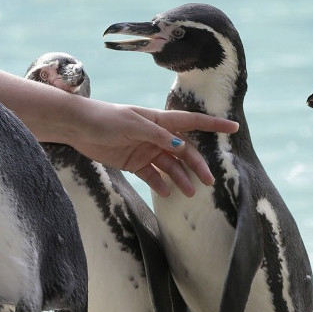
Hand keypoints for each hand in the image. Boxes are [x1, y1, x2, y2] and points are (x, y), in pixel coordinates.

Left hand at [68, 99, 238, 196]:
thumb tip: (182, 147)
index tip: (234, 126)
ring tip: (189, 193)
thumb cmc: (105, 118)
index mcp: (158, 120)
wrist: (78, 127)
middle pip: (183, 151)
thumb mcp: (133, 124)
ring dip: (180, 178)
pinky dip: (160, 183)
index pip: (191, 121)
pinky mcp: (133, 162)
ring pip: (170, 165)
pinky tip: (166, 192)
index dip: (212, 124)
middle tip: (208, 181)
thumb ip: (158, 136)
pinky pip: (152, 175)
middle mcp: (155, 135)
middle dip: (197, 165)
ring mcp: (145, 149)